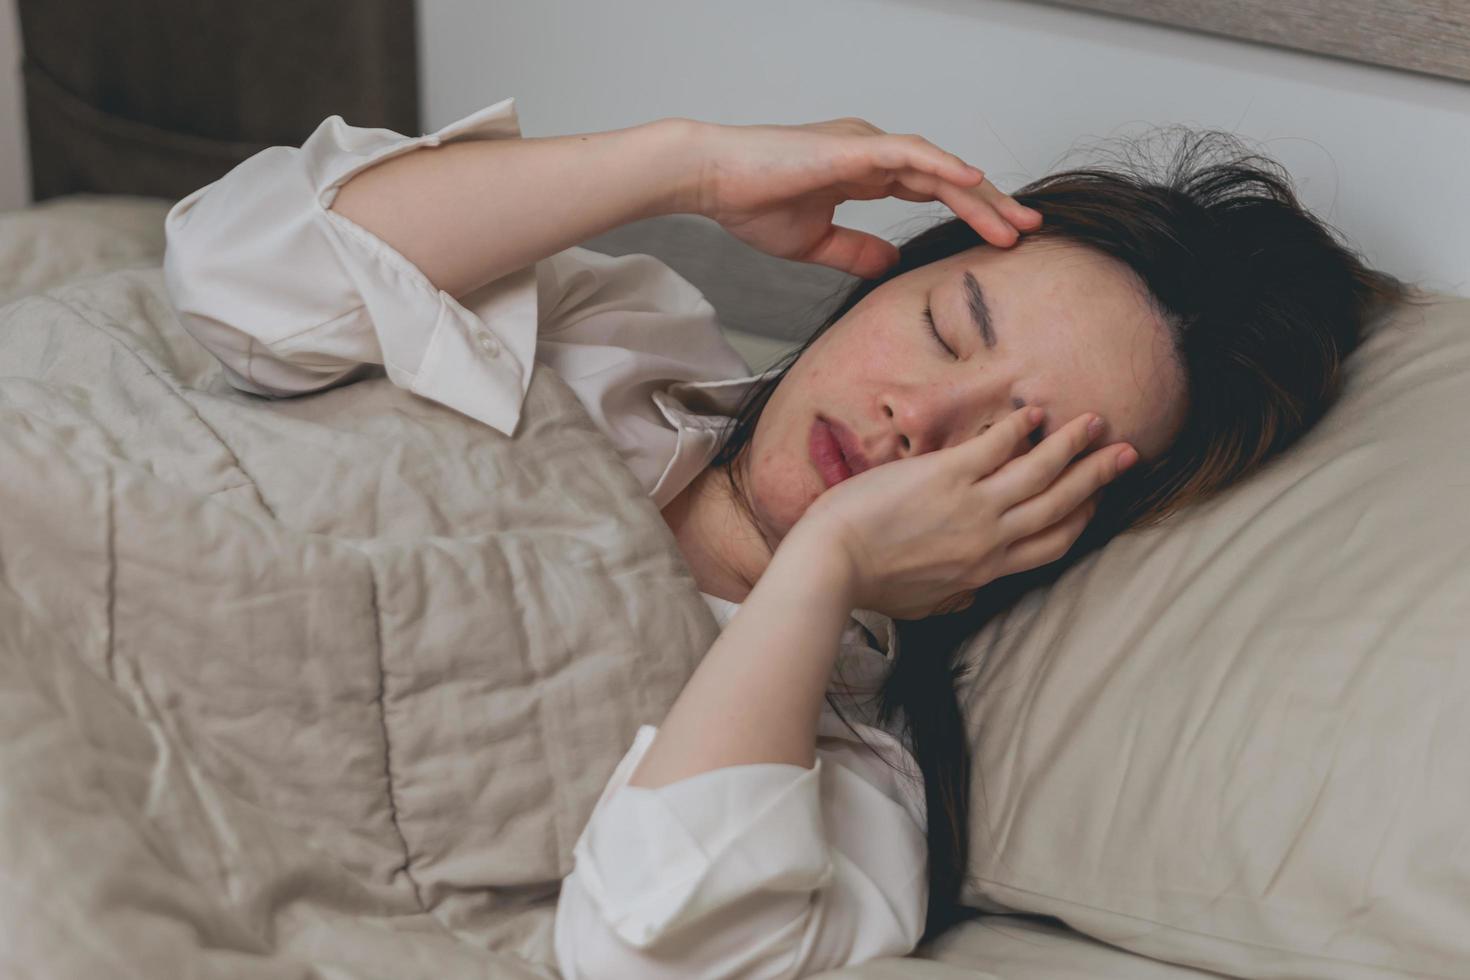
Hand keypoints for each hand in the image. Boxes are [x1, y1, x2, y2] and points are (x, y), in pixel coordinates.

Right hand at [686, 116, 1042, 277]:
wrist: (712, 180)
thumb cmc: (751, 204)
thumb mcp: (815, 242)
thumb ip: (856, 250)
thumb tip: (892, 262)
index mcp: (864, 172)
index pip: (932, 188)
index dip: (971, 211)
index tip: (1003, 238)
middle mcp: (873, 153)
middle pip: (948, 177)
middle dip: (992, 204)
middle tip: (1031, 229)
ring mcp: (867, 146)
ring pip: (940, 167)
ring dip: (981, 195)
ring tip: (1015, 224)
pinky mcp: (855, 148)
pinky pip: (912, 155)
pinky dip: (947, 168)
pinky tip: (975, 183)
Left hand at [791, 407, 1135, 620]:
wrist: (831, 564)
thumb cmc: (869, 584)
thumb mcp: (924, 603)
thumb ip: (955, 593)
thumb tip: (970, 592)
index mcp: (985, 569)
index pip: (1051, 543)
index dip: (1082, 517)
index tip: (1099, 499)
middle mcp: (989, 537)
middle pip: (1060, 504)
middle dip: (1097, 477)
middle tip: (1127, 453)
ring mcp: (970, 504)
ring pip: (1039, 471)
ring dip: (1072, 445)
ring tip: (1094, 422)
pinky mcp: (945, 475)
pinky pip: (996, 447)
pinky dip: (1019, 428)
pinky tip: (1033, 411)